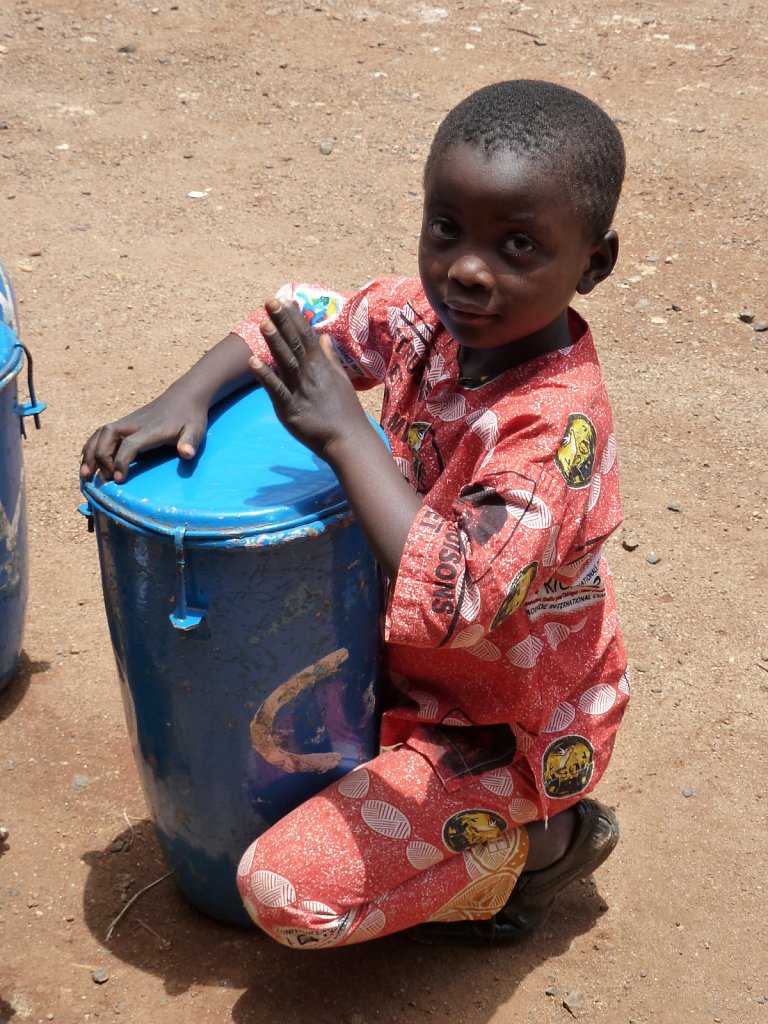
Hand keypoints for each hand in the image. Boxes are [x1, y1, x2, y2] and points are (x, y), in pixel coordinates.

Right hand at [80, 332, 253, 482]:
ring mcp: (127, 422)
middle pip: (107, 436)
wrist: (184, 396)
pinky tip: (87, 460)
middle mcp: (133, 424)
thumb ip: (190, 442)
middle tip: (103, 480)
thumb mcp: (196, 430)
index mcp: (150, 429)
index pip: (129, 445)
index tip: (119, 479)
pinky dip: (91, 446)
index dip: (121, 462)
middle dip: (99, 458)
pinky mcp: (124, 423)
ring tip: (85, 475)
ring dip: (89, 453)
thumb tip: (186, 453)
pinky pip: (101, 434)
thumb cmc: (191, 417)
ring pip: (100, 434)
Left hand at [249, 299, 368, 460]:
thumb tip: (324, 337)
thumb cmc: (346, 412)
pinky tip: (252, 361)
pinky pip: (276, 390)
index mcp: (322, 366)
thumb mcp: (341, 380)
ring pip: (285, 361)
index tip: (285, 300)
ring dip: (274, 341)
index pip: (307, 336)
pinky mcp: (291, 409)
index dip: (295, 318)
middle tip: (271, 302)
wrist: (349, 440)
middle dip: (282, 322)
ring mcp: (300, 390)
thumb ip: (329, 358)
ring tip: (264, 322)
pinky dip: (265, 375)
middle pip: (295, 343)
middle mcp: (311, 374)